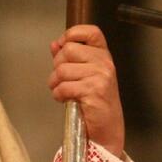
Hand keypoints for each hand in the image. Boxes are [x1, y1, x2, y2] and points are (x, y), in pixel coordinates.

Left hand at [49, 24, 124, 158]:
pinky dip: (59, 94)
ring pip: (62, 69)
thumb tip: (55, 44)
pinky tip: (65, 100)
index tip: (63, 46)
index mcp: (104, 56)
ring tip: (63, 91)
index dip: (72, 34)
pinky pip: (64, 86)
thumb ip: (70, 58)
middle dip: (57, 65)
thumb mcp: (85, 75)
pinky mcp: (94, 91)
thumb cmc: (95, 103)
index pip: (90, 31)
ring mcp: (101, 77)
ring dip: (55, 83)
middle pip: (68, 50)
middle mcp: (105, 63)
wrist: (107, 131)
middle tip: (62, 79)